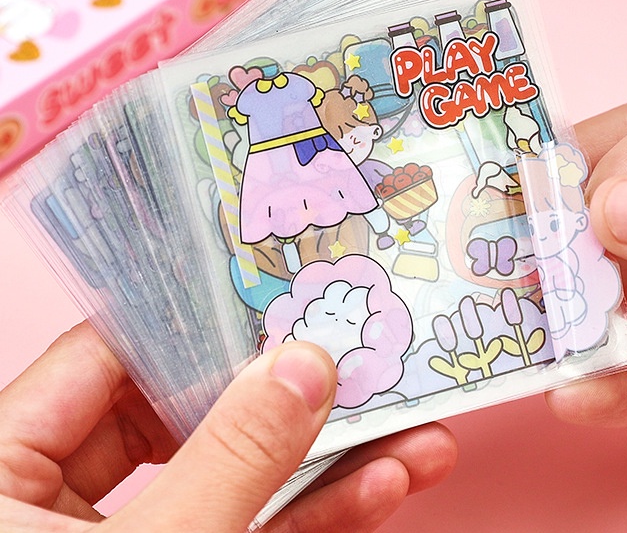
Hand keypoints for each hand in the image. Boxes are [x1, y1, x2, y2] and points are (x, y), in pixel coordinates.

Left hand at [0, 322, 455, 531]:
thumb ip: (227, 460)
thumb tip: (304, 364)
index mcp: (2, 464)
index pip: (110, 353)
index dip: (198, 318)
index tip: (284, 293)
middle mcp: (57, 495)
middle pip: (188, 413)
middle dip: (287, 398)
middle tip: (363, 360)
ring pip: (232, 478)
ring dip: (326, 462)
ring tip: (410, 431)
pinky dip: (314, 517)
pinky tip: (382, 488)